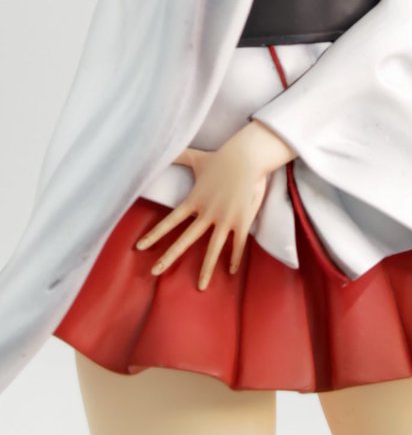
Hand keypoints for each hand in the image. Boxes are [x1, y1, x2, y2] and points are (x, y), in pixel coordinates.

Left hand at [135, 132, 270, 289]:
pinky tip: (230, 271)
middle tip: (153, 272)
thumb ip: (179, 155)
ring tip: (200, 287)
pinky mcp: (242, 220)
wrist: (248, 157)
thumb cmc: (222, 158)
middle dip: (168, 257)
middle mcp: (207, 213)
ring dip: (205, 269)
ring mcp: (225, 219)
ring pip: (212, 249)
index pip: (169, 221)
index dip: (154, 235)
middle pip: (184, 240)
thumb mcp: (197, 157)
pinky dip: (234, 258)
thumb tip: (161, 147)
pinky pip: (237, 244)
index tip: (139, 247)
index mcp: (194, 201)